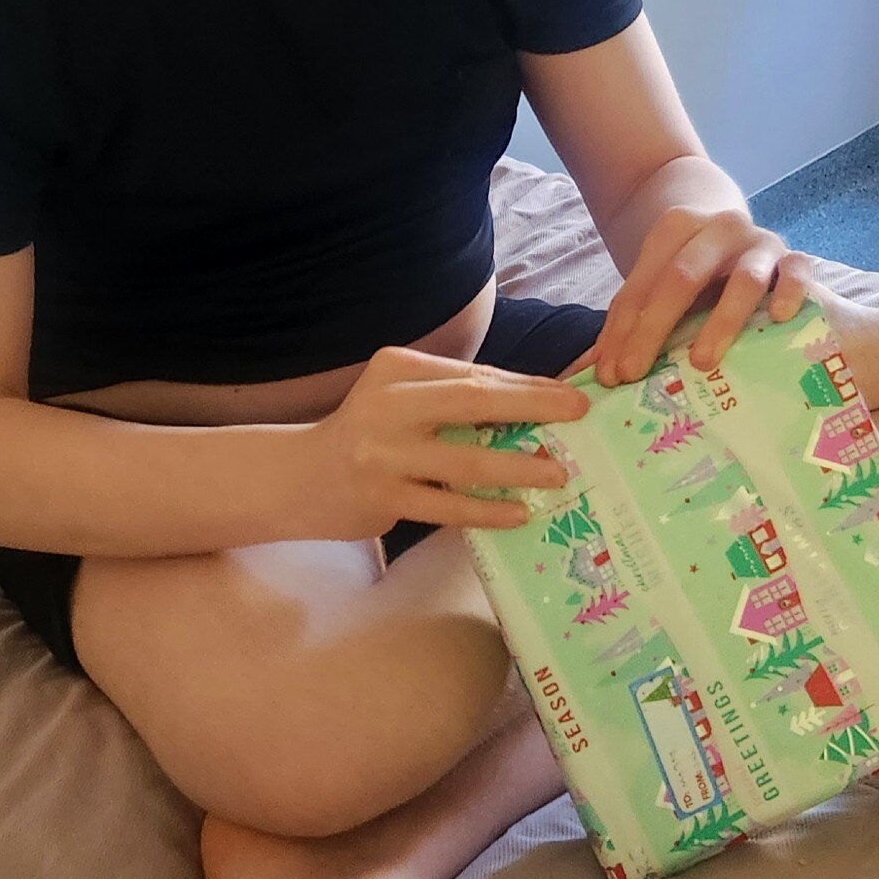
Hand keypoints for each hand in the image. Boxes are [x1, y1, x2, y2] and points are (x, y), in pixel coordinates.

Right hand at [302, 345, 585, 538]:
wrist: (300, 477)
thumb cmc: (370, 433)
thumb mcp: (404, 398)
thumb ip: (455, 396)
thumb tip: (538, 401)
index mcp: (398, 367)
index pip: (475, 375)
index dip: (528, 385)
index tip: (571, 394)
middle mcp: (389, 402)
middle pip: (474, 401)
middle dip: (533, 406)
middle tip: (578, 415)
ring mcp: (383, 452)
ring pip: (465, 459)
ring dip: (517, 466)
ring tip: (557, 473)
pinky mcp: (382, 497)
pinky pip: (448, 505)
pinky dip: (487, 509)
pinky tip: (518, 512)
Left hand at [591, 206, 817, 386]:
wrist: (738, 225)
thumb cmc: (693, 270)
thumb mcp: (658, 281)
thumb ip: (627, 321)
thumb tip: (586, 374)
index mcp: (675, 228)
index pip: (641, 284)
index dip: (620, 330)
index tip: (609, 374)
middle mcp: (717, 228)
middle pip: (682, 278)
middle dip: (653, 328)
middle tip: (635, 374)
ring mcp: (759, 241)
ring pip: (742, 279)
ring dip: (720, 322)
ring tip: (701, 360)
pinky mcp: (793, 257)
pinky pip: (797, 271)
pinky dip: (789, 292)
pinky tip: (777, 318)